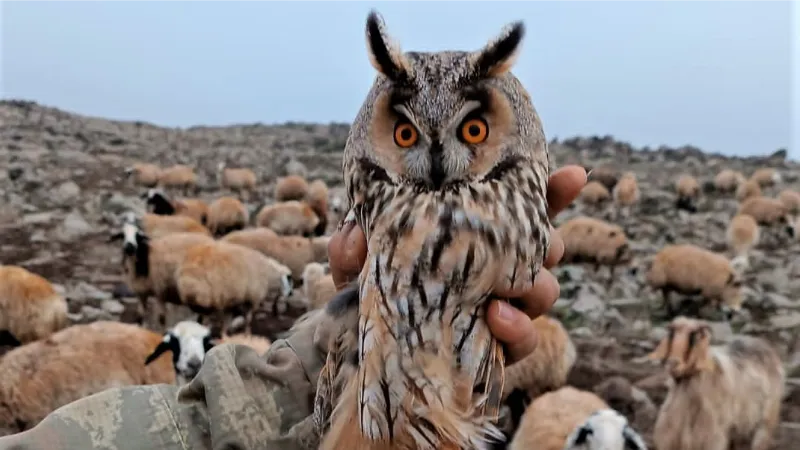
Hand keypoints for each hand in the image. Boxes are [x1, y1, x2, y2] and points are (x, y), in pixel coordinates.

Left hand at [327, 165, 586, 364]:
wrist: (365, 361)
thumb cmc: (367, 299)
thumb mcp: (355, 268)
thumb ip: (351, 249)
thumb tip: (356, 233)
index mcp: (470, 240)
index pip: (516, 210)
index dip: (550, 193)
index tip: (573, 175)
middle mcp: (493, 271)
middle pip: (545, 248)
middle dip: (552, 241)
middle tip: (544, 241)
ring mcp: (500, 311)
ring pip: (544, 291)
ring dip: (537, 284)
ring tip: (511, 286)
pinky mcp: (496, 351)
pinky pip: (525, 341)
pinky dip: (518, 329)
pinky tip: (498, 318)